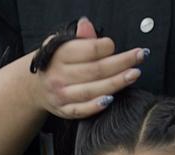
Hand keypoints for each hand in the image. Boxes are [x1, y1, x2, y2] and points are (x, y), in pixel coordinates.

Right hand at [28, 17, 146, 118]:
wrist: (34, 86)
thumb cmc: (54, 63)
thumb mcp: (61, 44)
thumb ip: (78, 38)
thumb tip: (86, 24)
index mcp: (59, 55)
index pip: (90, 50)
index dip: (107, 46)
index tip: (115, 45)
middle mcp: (59, 76)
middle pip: (97, 70)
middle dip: (122, 62)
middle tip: (140, 56)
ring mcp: (61, 95)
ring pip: (93, 90)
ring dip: (117, 82)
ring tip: (134, 74)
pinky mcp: (64, 110)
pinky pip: (82, 110)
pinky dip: (97, 105)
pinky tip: (111, 99)